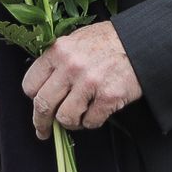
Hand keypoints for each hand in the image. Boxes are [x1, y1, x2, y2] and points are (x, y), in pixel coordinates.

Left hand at [23, 22, 142, 138]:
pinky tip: (96, 112)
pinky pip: (90, 122)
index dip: (34, 98)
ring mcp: (89, 83)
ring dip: (71, 122)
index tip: (37, 105)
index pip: (30, 84)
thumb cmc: (108, 41)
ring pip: (65, 118)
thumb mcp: (75, 40)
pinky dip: (92, 121)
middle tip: (44, 130)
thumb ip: (57, 61)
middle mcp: (71, 66)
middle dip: (41, 122)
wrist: (140, 42)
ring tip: (78, 117)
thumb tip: (44, 87)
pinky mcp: (108, 97)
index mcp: (58, 51)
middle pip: (43, 105)